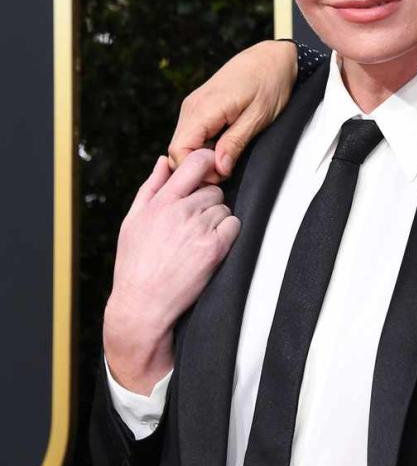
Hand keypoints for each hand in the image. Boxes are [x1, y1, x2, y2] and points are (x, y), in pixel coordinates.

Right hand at [103, 149, 240, 394]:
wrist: (142, 305)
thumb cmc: (135, 264)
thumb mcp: (133, 221)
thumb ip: (150, 187)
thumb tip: (164, 160)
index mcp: (161, 201)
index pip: (195, 162)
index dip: (208, 162)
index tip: (210, 171)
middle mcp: (181, 210)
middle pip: (215, 189)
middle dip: (208, 203)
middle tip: (192, 225)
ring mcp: (199, 228)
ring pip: (225, 209)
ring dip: (217, 221)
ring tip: (195, 241)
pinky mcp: (215, 246)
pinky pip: (234, 225)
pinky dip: (228, 235)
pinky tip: (209, 248)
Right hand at [168, 40, 297, 180]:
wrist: (272, 57)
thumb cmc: (270, 83)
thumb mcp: (258, 117)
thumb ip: (235, 143)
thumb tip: (218, 169)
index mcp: (204, 108)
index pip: (179, 150)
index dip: (196, 169)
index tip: (220, 176)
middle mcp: (192, 106)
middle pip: (177, 149)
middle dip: (198, 166)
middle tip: (226, 171)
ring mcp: (193, 105)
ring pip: (184, 142)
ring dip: (202, 156)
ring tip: (227, 159)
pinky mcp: (200, 106)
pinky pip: (192, 133)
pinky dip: (204, 145)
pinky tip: (224, 146)